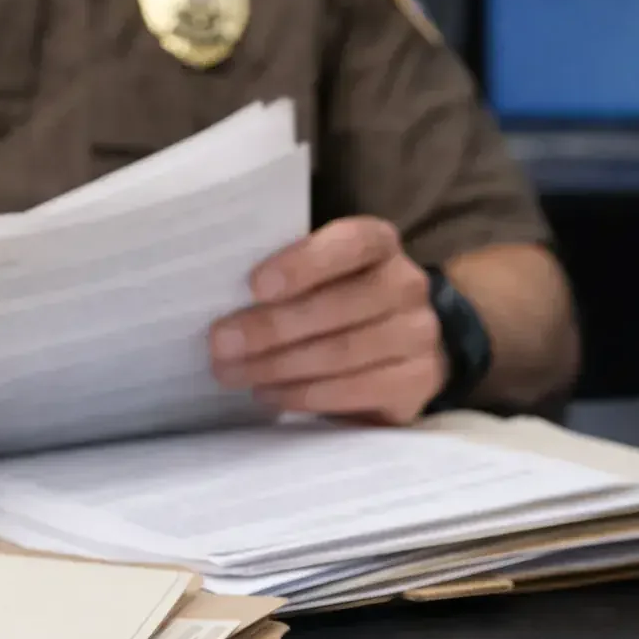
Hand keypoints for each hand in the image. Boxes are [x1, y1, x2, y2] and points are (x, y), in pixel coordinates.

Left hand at [209, 217, 447, 424]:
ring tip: (233, 374)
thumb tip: (219, 299)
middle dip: (272, 327)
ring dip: (279, 366)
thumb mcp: (312, 280)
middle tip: (221, 343)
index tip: (255, 285)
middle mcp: (406, 285)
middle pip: (339, 305)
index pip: (350, 243)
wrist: (392, 352)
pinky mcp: (419, 380)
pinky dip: (305, 395)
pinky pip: (357, 389)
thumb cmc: (332, 304)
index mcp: (378, 244)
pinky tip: (269, 395)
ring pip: (343, 352)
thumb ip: (280, 281)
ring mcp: (418, 334)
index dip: (303, 263)